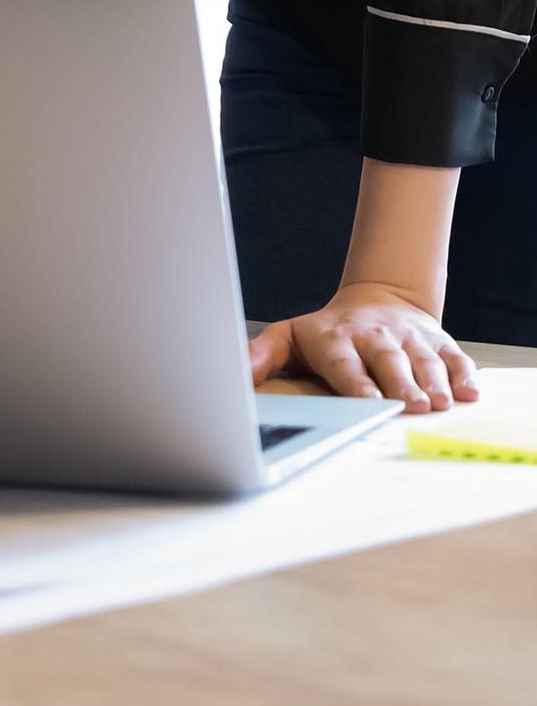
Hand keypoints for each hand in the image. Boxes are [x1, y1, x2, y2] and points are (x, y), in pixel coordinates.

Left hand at [250, 282, 478, 413]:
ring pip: (423, 360)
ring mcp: (408, 337)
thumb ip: (261, 356)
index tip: (369, 401)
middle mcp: (375, 337)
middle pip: (389, 362)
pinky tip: (469, 392)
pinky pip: (453, 356)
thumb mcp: (289, 336)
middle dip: (402, 385)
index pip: (346, 364)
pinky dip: (463, 374)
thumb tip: (235, 376)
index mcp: (336, 340)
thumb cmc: (328, 330)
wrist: (379, 298)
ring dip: (434, 382)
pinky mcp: (436, 339)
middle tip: (413, 407)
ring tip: (441, 403)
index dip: (358, 383)